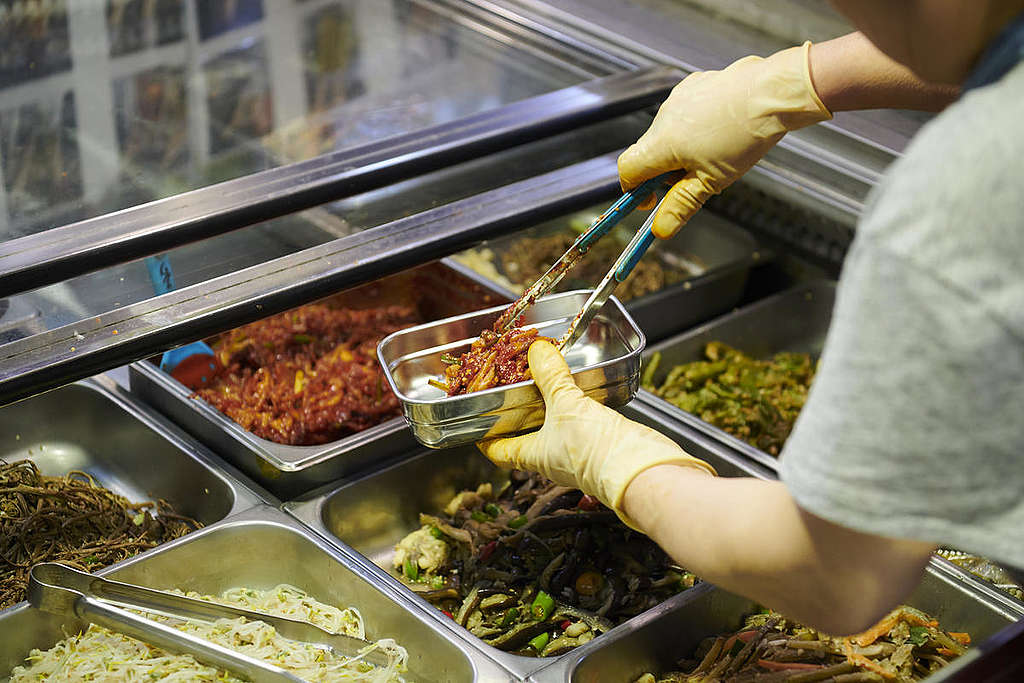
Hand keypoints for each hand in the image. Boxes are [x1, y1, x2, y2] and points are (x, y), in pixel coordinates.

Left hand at [479, 341, 715, 528]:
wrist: (642, 469)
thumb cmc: (595, 452)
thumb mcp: (566, 406)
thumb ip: (550, 377)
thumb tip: (537, 352)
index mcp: (534, 456)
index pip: (500, 451)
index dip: (485, 438)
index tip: (476, 423)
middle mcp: (552, 457)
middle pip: (526, 435)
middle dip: (518, 412)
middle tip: (510, 386)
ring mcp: (576, 451)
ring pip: (553, 426)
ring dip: (548, 405)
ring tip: (541, 379)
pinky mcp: (600, 443)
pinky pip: (580, 420)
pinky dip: (574, 403)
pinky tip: (576, 387)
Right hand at [619, 42, 830, 238]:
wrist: (773, 94)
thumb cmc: (745, 135)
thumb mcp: (711, 182)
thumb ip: (681, 206)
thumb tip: (661, 228)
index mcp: (662, 143)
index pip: (627, 169)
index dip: (634, 189)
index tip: (651, 200)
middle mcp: (664, 117)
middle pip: (650, 151)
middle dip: (666, 171)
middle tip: (694, 181)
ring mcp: (679, 98)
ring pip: (668, 132)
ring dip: (681, 148)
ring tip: (715, 154)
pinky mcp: (696, 85)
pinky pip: (685, 112)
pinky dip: (695, 126)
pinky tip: (720, 130)